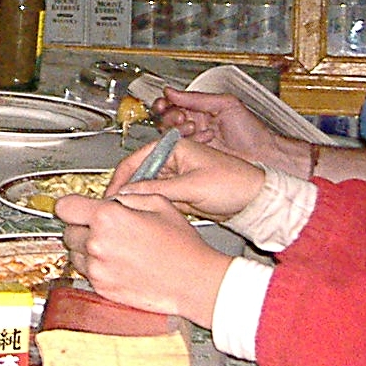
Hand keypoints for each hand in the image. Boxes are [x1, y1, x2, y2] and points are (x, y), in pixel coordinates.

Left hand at [55, 191, 230, 324]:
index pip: (66, 207)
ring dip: (87, 248)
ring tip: (114, 247)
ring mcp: (98, 269)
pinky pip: (87, 273)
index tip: (76, 206)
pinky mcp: (102, 289)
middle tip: (106, 227)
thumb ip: (129, 196)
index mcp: (108, 218)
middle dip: (83, 226)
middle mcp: (97, 244)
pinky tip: (119, 262)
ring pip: (75, 253)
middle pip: (69, 230)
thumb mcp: (159, 203)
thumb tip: (114, 197)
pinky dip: (96, 267)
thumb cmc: (181, 246)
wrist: (193, 282)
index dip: (72, 204)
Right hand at [102, 134, 265, 221]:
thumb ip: (159, 189)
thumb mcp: (194, 186)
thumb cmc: (235, 182)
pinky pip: (158, 200)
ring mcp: (176, 177)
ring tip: (126, 215)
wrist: (255, 201)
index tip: (109, 195)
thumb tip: (129, 193)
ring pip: (146, 189)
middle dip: (126, 191)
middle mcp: (173, 159)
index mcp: (175, 146)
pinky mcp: (181, 194)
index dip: (120, 177)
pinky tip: (144, 218)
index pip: (137, 158)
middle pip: (139, 174)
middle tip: (114, 208)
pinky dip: (150, 209)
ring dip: (137, 202)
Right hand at [156, 90, 307, 174]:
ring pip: (171, 136)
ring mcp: (195, 142)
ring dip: (179, 131)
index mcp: (201, 108)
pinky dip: (187, 144)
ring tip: (194, 128)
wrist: (262, 155)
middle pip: (168, 120)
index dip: (165, 103)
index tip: (164, 104)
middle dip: (171, 117)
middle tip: (182, 117)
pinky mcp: (195, 158)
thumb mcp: (226, 104)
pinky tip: (201, 141)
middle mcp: (195, 125)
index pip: (174, 103)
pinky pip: (180, 151)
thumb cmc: (251, 131)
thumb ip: (197, 98)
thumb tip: (172, 91)